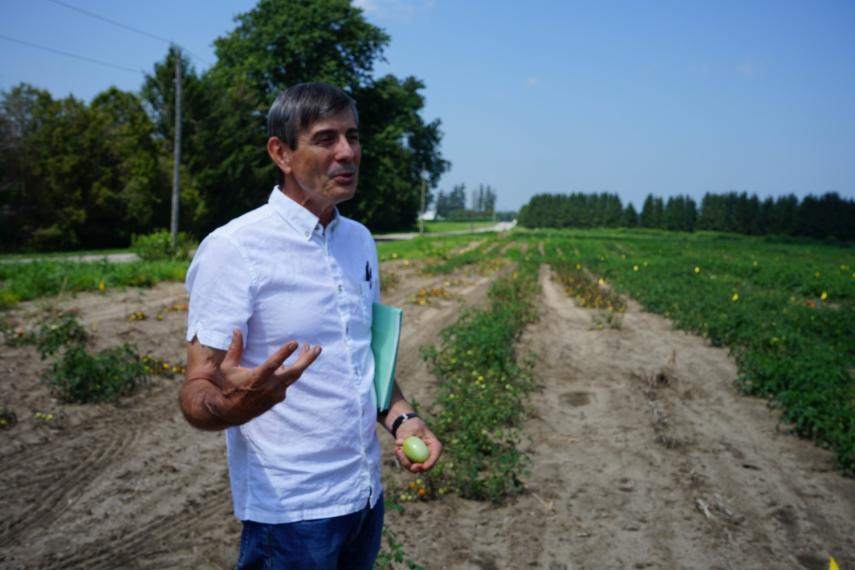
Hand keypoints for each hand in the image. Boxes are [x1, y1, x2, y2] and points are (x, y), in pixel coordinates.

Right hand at [194, 330, 320, 425]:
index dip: (284, 353)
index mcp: (257, 378)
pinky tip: (290, 363)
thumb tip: (237, 330)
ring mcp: (276, 393)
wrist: (233, 412)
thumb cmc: (230, 386)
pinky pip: (288, 381)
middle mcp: (270, 386)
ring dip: (303, 362)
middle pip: (294, 372)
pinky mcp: (279, 397)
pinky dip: (291, 371)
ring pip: (294, 375)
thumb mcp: (228, 367)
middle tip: (318, 348)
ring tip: (310, 349)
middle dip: (307, 359)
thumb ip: (235, 349)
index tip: (295, 342)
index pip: (273, 364)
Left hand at [394, 418, 441, 472]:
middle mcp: (429, 454)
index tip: (423, 467)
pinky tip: (397, 449)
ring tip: (397, 449)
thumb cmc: (412, 426)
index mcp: (434, 445)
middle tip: (409, 465)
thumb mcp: (410, 427)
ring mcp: (421, 459)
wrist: (407, 427)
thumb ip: (404, 435)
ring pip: (414, 467)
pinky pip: (407, 464)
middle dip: (416, 467)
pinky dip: (401, 458)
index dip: (430, 463)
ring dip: (404, 461)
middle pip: (425, 465)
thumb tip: (398, 444)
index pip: (435, 455)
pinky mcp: (413, 461)